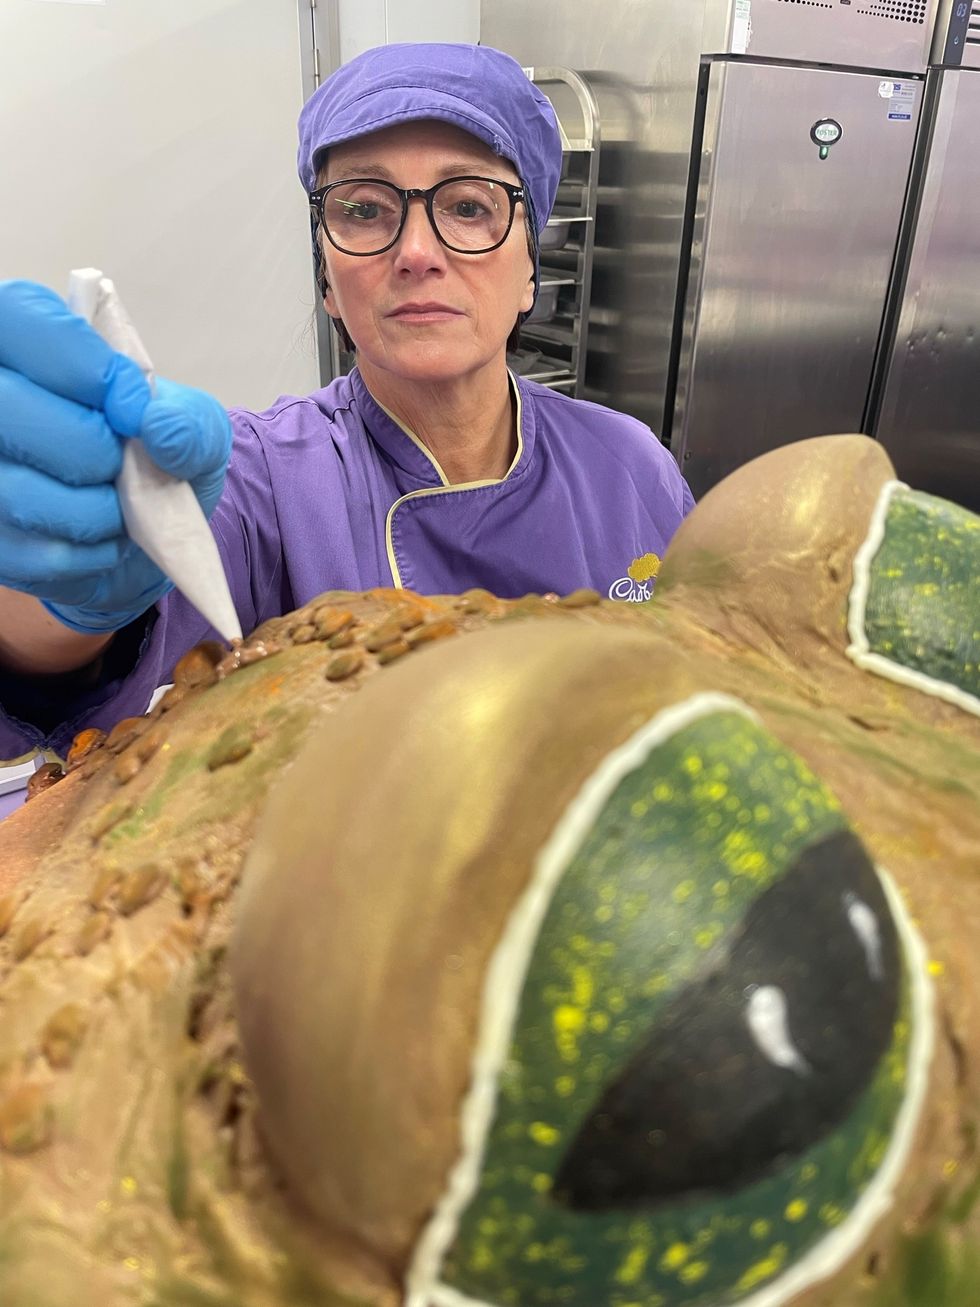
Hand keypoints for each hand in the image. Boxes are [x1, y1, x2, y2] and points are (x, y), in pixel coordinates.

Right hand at [0, 280, 231, 633]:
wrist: (153, 533)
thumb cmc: (158, 455)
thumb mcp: (195, 427)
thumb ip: (188, 420)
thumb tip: (159, 425)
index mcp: (27, 347)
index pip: (20, 319)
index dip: (81, 362)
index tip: (132, 403)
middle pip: (6, 406)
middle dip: (85, 444)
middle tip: (121, 463)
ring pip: (14, 489)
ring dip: (92, 509)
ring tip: (120, 506)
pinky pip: (32, 552)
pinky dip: (87, 554)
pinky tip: (104, 540)